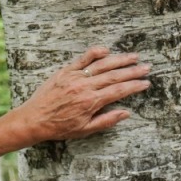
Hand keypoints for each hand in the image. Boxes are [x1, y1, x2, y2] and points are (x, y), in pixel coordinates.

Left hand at [11, 47, 150, 143]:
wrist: (34, 119)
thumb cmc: (59, 127)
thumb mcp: (85, 130)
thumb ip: (106, 120)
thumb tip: (126, 113)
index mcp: (91, 102)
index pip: (119, 91)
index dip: (134, 86)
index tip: (145, 83)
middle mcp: (85, 86)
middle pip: (114, 75)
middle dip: (132, 71)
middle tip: (147, 67)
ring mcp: (75, 76)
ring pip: (102, 65)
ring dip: (119, 60)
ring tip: (134, 57)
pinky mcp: (65, 71)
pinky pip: (83, 59)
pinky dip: (95, 53)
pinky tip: (106, 50)